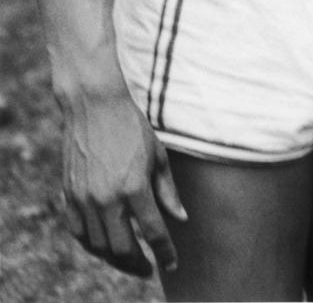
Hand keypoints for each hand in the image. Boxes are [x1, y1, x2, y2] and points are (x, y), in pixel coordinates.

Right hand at [61, 85, 186, 276]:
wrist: (94, 106)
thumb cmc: (132, 127)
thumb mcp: (158, 155)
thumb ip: (168, 192)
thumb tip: (181, 219)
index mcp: (134, 187)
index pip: (153, 233)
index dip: (165, 252)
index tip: (171, 264)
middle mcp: (107, 198)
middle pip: (123, 249)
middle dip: (138, 264)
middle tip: (148, 268)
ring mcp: (85, 199)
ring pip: (99, 246)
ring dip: (116, 258)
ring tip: (129, 259)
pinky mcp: (69, 195)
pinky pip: (79, 232)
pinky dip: (92, 244)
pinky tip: (105, 244)